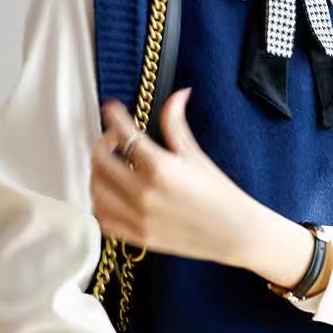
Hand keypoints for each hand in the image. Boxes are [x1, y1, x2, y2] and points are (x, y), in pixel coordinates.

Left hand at [90, 88, 255, 265]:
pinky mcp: (139, 236)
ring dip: (97, 173)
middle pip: (101, 160)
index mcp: (161, 167)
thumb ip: (176, 124)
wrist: (235, 233)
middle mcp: (144, 193)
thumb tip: (177, 95)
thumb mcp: (196, 155)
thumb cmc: (220, 195)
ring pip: (96, 190)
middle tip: (113, 139)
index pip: (124, 133)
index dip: (114, 116)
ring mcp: (139, 217)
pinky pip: (104, 219)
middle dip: (103, 143)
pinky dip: (100, 204)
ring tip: (110, 167)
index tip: (112, 110)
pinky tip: (110, 195)